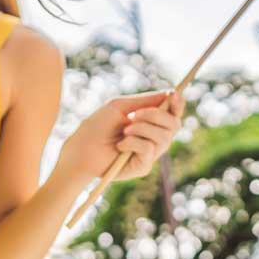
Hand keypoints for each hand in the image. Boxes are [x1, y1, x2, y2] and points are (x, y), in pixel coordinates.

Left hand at [56, 90, 185, 185]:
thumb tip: (169, 93)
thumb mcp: (121, 107)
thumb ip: (145, 100)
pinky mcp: (143, 166)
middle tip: (134, 115)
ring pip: (164, 137)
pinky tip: (120, 146)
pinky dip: (133, 142)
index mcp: (150, 122)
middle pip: (174, 124)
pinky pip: (149, 149)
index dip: (177, 104)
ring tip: (124, 131)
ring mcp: (150, 153)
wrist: (81, 149)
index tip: (173, 95)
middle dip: (156, 115)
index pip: (172, 114)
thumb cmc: (97, 126)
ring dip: (142, 129)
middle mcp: (153, 138)